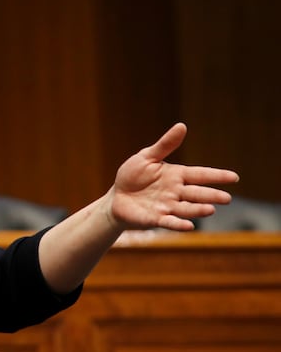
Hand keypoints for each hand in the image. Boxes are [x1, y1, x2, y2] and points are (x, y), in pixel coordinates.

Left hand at [108, 122, 239, 230]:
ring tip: (210, 210)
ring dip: (198, 210)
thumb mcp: (147, 157)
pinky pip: (169, 222)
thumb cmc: (132, 175)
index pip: (200, 175)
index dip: (216, 176)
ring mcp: (167, 206)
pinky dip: (179, 224)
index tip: (234, 177)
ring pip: (186, 208)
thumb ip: (165, 145)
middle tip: (226, 198)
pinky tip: (189, 226)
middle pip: (197, 193)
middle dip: (211, 196)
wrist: (116, 197)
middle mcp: (175, 192)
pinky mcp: (155, 218)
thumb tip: (182, 125)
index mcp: (176, 175)